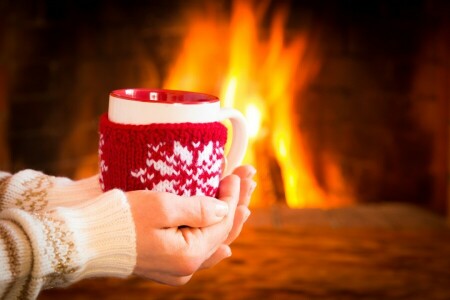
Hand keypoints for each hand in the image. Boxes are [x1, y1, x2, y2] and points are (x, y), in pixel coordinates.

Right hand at [127, 165, 255, 285]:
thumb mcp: (162, 207)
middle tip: (249, 181)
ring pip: (212, 242)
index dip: (233, 197)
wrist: (88, 240)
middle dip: (237, 205)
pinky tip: (225, 244)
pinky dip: (212, 239)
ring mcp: (176, 269)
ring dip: (227, 219)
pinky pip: (198, 253)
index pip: (223, 223)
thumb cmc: (122, 219)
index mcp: (189, 255)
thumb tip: (226, 209)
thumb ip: (200, 209)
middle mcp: (186, 268)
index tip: (236, 174)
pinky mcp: (166, 265)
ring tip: (243, 203)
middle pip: (222, 233)